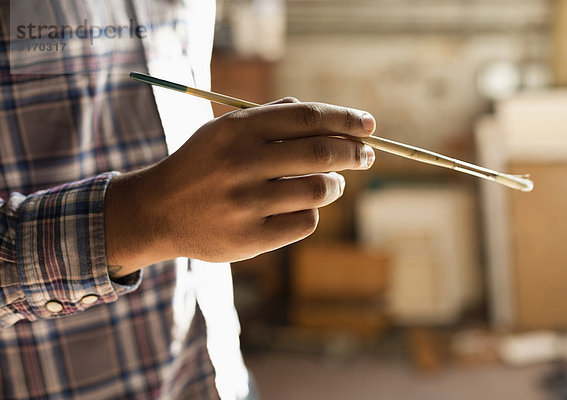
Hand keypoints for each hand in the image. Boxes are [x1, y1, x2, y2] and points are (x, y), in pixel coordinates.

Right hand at [104, 99, 375, 275]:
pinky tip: (303, 208)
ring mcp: (245, 204)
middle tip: (367, 156)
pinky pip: (305, 222)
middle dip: (354, 153)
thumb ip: (268, 118)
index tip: (368, 125)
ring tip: (333, 182)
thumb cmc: (200, 166)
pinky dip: (312, 212)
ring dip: (335, 185)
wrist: (156, 212)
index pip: (307, 117)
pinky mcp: (249, 238)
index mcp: (237, 130)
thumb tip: (323, 115)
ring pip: (318, 190)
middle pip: (320, 153)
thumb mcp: (222, 131)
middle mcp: (242, 164)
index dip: (344, 119)